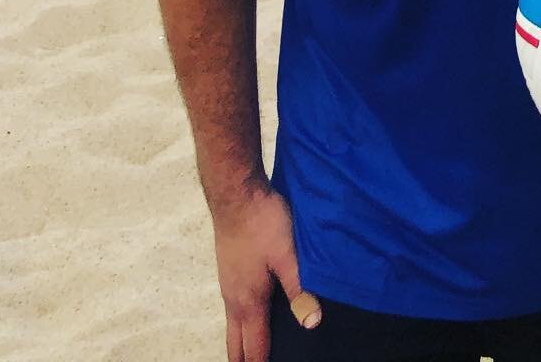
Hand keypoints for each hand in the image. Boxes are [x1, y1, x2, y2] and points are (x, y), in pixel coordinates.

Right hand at [212, 181, 321, 361]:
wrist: (235, 195)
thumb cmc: (263, 222)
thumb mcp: (288, 254)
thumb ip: (300, 288)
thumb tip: (312, 322)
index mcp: (249, 302)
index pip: (254, 348)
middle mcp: (234, 301)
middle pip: (236, 346)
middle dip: (248, 361)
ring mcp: (228, 287)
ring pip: (234, 328)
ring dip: (244, 344)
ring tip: (259, 352)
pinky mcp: (229, 273)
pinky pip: (233, 311)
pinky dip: (243, 325)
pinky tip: (257, 318)